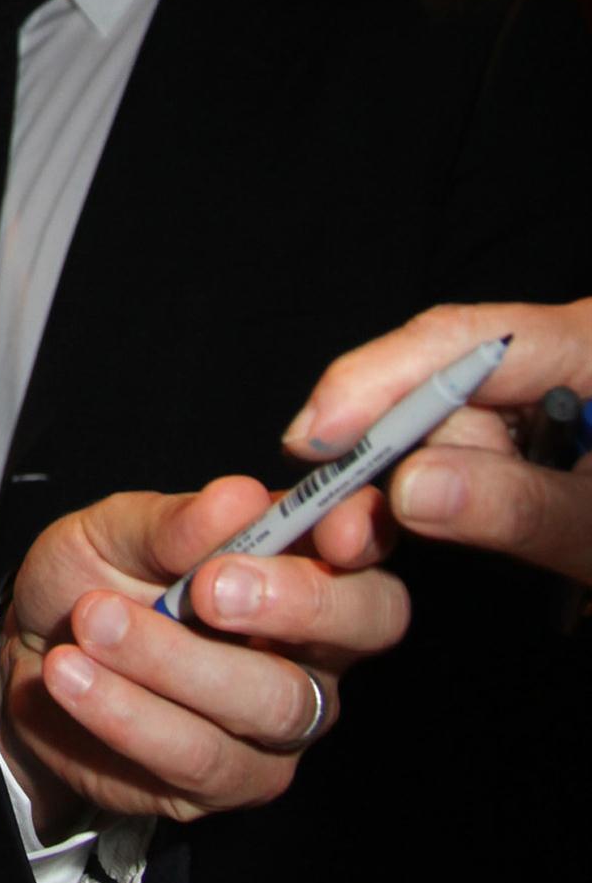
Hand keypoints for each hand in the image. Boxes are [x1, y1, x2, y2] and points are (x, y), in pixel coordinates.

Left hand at [0, 476, 408, 833]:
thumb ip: (173, 523)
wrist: (27, 663)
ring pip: (274, 701)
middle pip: (362, 626)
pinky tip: (73, 675)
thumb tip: (237, 499)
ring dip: (174, 660)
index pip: (367, 541)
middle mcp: (315, 644)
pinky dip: (128, 713)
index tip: (332, 530)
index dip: (365, 531)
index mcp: (302, 561)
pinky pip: (200, 756)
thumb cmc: (91, 583)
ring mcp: (283, 721)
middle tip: (207, 587)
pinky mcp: (231, 781)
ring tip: (93, 623)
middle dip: (296, 602)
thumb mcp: (111, 533)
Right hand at [287, 299, 591, 585]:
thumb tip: (412, 489)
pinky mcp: (534, 436)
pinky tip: (391, 524)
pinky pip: (462, 453)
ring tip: (359, 541)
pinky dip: (429, 493)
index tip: (316, 436)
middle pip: (443, 388)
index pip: (471, 340)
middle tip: (338, 528)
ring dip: (401, 488)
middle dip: (385, 455)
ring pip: (442, 430)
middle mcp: (566, 355)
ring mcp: (546, 395)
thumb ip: (527, 508)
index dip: (379, 382)